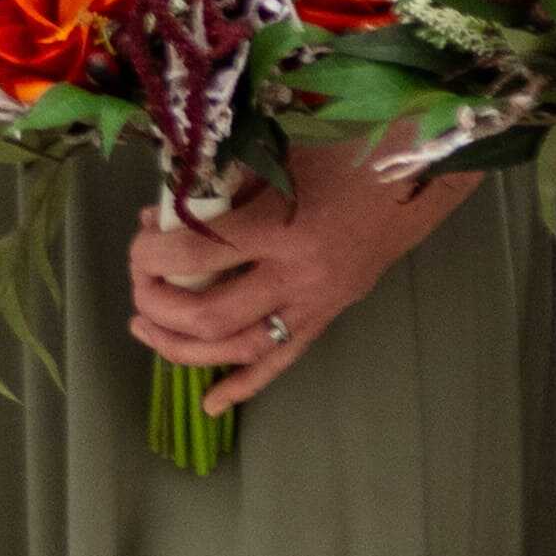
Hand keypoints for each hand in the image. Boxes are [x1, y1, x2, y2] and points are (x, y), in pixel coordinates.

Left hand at [126, 133, 445, 421]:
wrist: (418, 174)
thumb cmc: (344, 151)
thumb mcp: (277, 157)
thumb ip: (218, 189)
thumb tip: (160, 218)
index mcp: (283, 228)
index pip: (198, 256)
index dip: (152, 255)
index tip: (138, 243)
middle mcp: (299, 276)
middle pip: (211, 315)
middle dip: (158, 305)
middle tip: (138, 285)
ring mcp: (316, 304)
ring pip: (238, 350)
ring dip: (182, 348)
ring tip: (144, 329)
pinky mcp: (328, 317)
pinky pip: (281, 362)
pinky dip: (243, 386)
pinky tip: (212, 404)